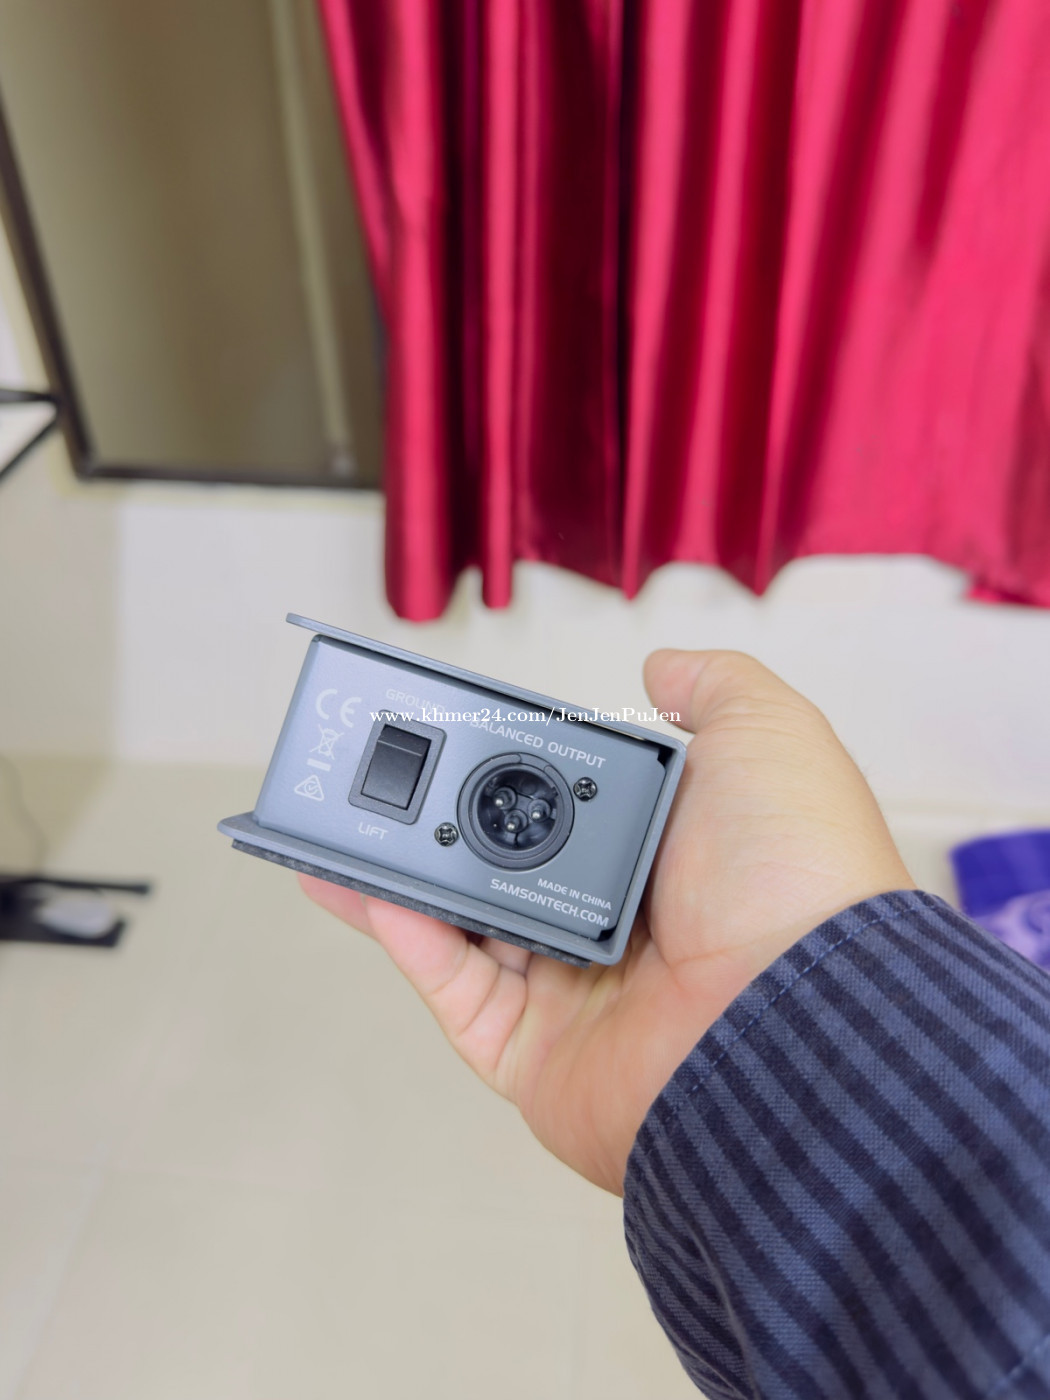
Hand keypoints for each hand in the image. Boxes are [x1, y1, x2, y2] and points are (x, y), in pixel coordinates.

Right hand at [300, 651, 913, 1194]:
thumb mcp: (768, 737)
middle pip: (506, 863)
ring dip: (401, 873)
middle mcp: (619, 925)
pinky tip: (363, 884)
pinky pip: (452, 988)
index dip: (511, 762)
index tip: (458, 726)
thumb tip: (664, 668)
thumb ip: (713, 691)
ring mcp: (573, 993)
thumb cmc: (792, 877)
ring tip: (339, 820)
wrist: (793, 1018)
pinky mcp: (532, 1055)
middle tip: (378, 771)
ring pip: (463, 925)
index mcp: (667, 856)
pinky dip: (403, 938)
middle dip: (442, 818)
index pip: (570, 799)